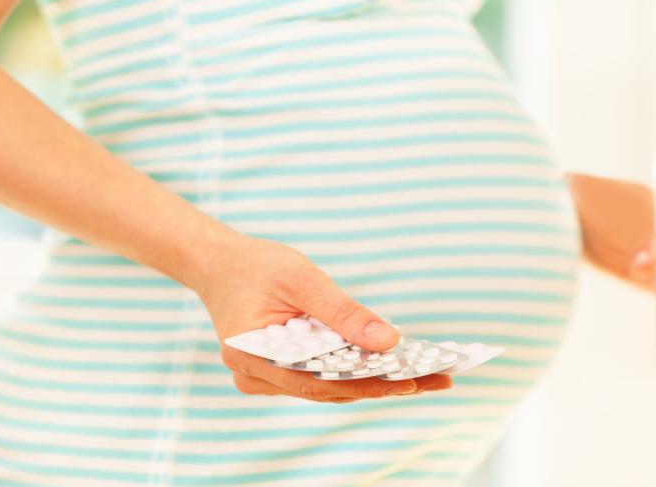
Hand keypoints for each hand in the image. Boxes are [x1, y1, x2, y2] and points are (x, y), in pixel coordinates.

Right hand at [192, 234, 451, 402]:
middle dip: (384, 385)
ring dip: (375, 381)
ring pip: (329, 388)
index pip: (322, 382)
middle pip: (330, 391)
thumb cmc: (256, 266)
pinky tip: (393, 365)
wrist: (218, 264)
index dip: (369, 385)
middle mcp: (256, 377)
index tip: (414, 382)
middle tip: (436, 378)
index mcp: (253, 355)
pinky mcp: (277, 374)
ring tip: (426, 374)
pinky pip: (322, 379)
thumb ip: (343, 312)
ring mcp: (265, 380)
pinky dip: (355, 371)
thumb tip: (388, 341)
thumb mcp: (302, 278)